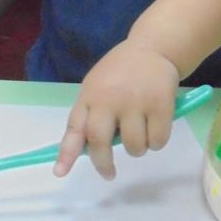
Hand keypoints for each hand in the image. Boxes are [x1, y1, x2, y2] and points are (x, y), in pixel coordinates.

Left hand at [53, 42, 179, 180]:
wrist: (153, 48)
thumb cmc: (121, 71)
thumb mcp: (97, 86)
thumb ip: (91, 114)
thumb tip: (87, 151)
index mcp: (90, 95)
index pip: (75, 127)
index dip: (66, 153)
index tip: (60, 173)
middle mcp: (110, 99)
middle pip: (100, 142)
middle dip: (103, 164)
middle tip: (108, 172)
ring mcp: (136, 102)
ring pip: (134, 147)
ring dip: (137, 149)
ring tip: (140, 132)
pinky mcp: (161, 104)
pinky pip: (157, 141)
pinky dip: (157, 141)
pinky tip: (155, 125)